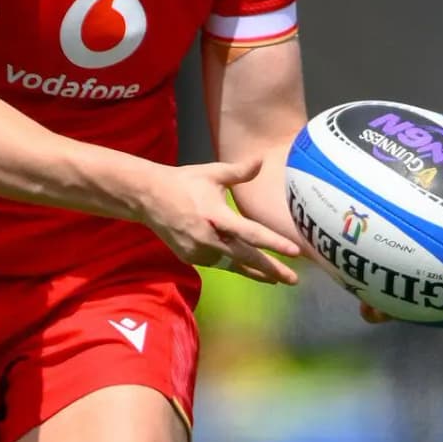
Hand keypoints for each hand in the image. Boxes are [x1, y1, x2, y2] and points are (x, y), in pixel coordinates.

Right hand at [136, 157, 305, 284]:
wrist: (148, 198)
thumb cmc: (184, 182)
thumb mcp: (212, 173)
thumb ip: (239, 172)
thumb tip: (261, 161)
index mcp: (216, 215)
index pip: (250, 233)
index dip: (274, 244)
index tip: (294, 253)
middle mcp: (207, 237)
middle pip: (246, 257)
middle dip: (271, 269)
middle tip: (293, 280)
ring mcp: (197, 251)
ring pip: (232, 265)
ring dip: (255, 272)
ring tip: (275, 278)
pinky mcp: (190, 257)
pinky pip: (217, 263)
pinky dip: (232, 264)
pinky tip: (248, 267)